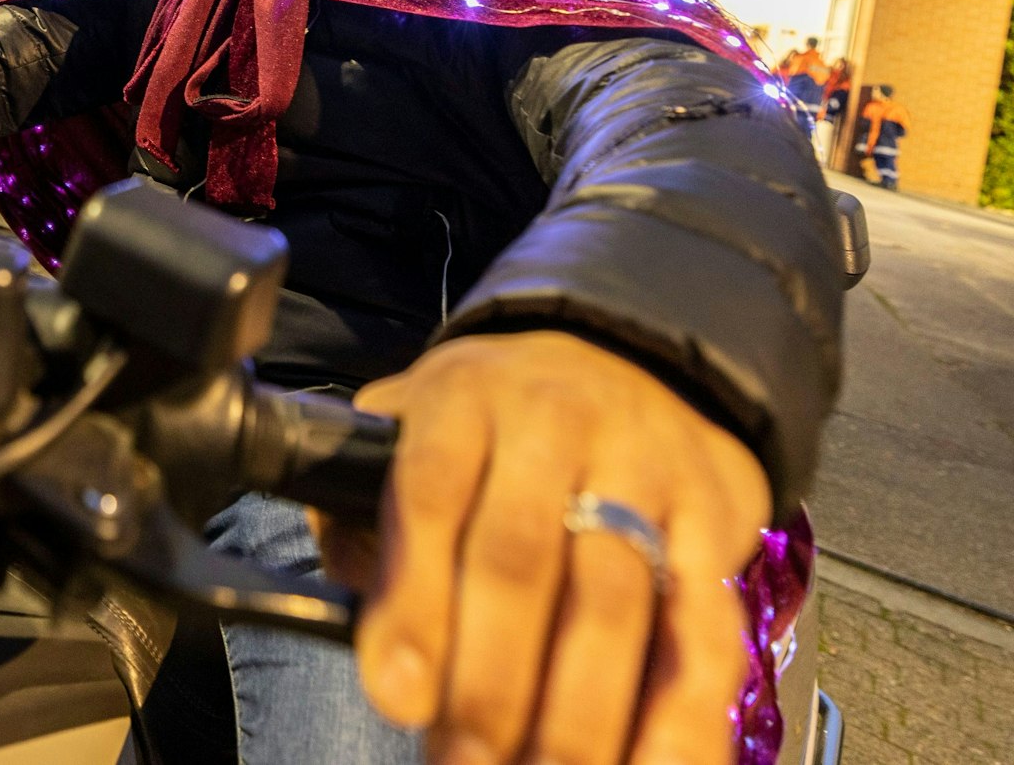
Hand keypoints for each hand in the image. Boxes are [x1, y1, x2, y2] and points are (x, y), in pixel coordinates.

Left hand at [319, 331, 768, 764]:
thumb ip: (369, 518)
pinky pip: (704, 631)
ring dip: (576, 714)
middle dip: (490, 681)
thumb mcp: (412, 426)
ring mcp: (643, 468)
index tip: (398, 696)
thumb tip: (372, 629)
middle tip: (464, 758)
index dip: (414, 601)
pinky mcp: (715, 522)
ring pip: (611, 601)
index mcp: (464, 399)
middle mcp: (554, 423)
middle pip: (520, 558)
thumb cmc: (496, 422)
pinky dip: (681, 717)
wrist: (629, 360)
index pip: (430, 493)